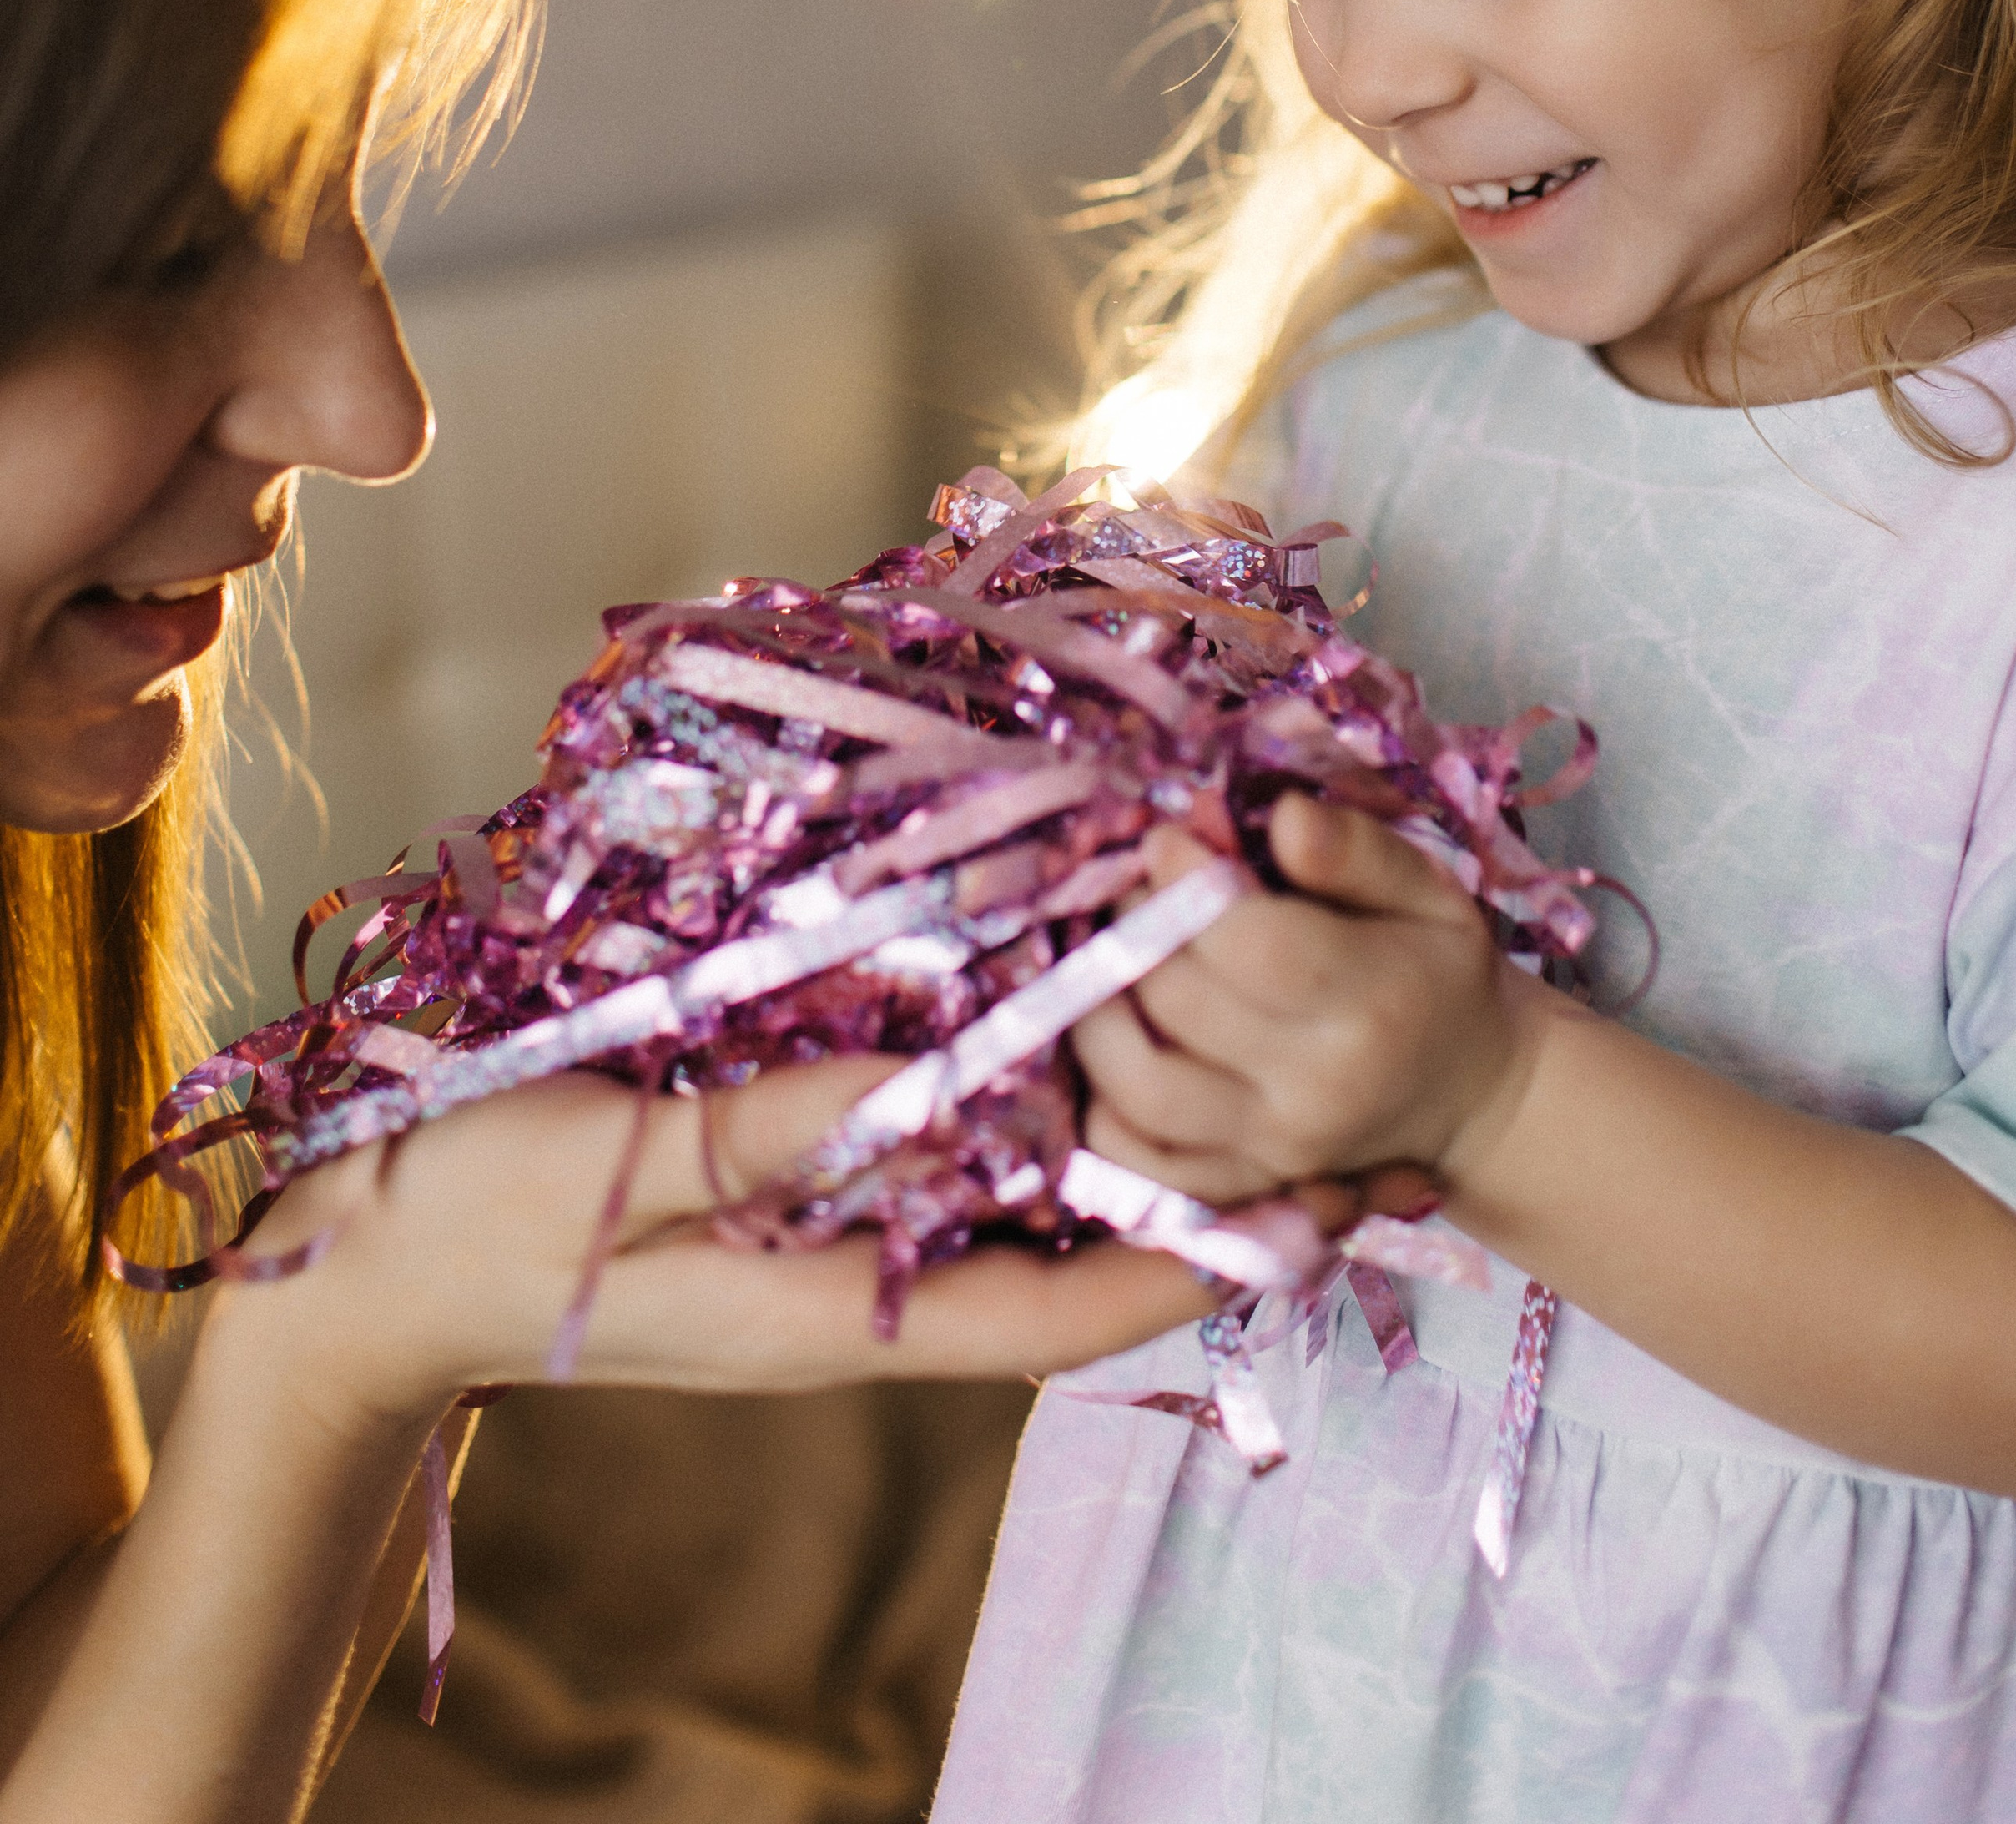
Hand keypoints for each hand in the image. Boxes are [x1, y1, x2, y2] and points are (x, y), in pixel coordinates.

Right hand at [214, 1054, 1209, 1436]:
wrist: (366, 1268)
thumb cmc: (473, 1219)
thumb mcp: (612, 1171)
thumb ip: (761, 1132)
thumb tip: (915, 1089)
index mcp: (823, 1313)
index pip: (1046, 1319)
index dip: (1184, 1273)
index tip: (1305, 1220)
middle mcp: (845, 1292)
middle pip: (1055, 1267)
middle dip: (1186, 1205)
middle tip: (1316, 1118)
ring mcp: (813, 1251)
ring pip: (1004, 1212)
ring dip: (1112, 1148)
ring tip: (1221, 1053)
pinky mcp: (777, 1202)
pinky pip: (928, 1167)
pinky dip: (1009, 1108)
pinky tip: (1051, 1029)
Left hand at [1073, 796, 1538, 1203]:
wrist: (1469, 1093)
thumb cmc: (1435, 971)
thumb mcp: (1426, 889)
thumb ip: (1354, 849)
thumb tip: (1281, 815)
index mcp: (1369, 999)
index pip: (1245, 939)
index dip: (1183, 880)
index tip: (1165, 840)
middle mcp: (1315, 1086)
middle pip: (1179, 1004)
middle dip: (1136, 931)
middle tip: (1137, 892)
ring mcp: (1273, 1148)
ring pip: (1141, 1089)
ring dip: (1100, 1015)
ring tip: (1111, 962)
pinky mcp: (1242, 1185)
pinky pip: (1138, 1163)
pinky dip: (1102, 1108)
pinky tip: (1115, 1049)